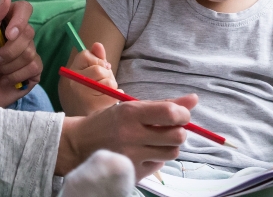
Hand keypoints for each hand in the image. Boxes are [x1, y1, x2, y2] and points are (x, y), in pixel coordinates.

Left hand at [0, 0, 41, 106]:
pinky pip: (34, 68)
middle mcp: (20, 37)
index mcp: (6, 24)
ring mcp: (28, 55)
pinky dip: (16, 76)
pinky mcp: (33, 72)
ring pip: (30, 53)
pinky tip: (7, 80)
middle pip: (28, 34)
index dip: (20, 19)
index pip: (24, 9)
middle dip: (8, 51)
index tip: (9, 33)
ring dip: (9, 66)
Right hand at [57, 94, 198, 178]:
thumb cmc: (107, 122)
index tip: (181, 114)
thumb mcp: (130, 107)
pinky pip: (159, 165)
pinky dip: (156, 157)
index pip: (170, 113)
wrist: (78, 145)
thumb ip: (163, 104)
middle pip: (177, 136)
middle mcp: (131, 135)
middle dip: (178, 131)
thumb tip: (194, 99)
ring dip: (169, 145)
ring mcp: (132, 156)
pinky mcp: (132, 172)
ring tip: (155, 140)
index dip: (183, 114)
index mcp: (130, 113)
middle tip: (169, 128)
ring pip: (172, 152)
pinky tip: (143, 152)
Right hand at [64, 42, 120, 113]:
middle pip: (99, 69)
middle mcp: (73, 83)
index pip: (85, 55)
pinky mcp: (93, 107)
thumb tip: (98, 44)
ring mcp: (82, 95)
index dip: (97, 61)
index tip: (100, 70)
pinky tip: (111, 100)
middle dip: (107, 75)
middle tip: (102, 86)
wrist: (79, 127)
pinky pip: (114, 93)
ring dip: (112, 87)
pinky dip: (117, 95)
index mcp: (70, 73)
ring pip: (109, 82)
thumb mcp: (87, 76)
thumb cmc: (86, 98)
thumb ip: (94, 59)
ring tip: (105, 95)